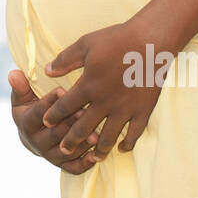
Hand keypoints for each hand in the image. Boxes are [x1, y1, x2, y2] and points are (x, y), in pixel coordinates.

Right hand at [8, 69, 97, 174]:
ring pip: (66, 151)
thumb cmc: (30, 109)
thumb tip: (14, 73)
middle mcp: (36, 142)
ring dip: (81, 144)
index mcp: (26, 124)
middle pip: (54, 133)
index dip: (50, 103)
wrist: (32, 135)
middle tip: (84, 112)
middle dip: (70, 123)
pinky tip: (97, 155)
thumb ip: (21, 86)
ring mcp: (49, 155)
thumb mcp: (23, 97)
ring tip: (96, 135)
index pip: (39, 113)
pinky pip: (73, 167)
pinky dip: (85, 163)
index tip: (63, 91)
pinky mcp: (61, 165)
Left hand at [39, 22, 163, 161]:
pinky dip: (127, 143)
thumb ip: (65, 60)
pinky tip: (121, 148)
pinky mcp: (143, 110)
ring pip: (108, 136)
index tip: (46, 123)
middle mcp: (105, 101)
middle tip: (62, 150)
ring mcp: (125, 108)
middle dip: (70, 141)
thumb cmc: (116, 39)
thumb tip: (46, 71)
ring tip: (92, 158)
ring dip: (98, 149)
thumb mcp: (85, 44)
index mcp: (88, 85)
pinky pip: (134, 134)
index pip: (65, 106)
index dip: (53, 115)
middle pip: (83, 127)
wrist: (151, 41)